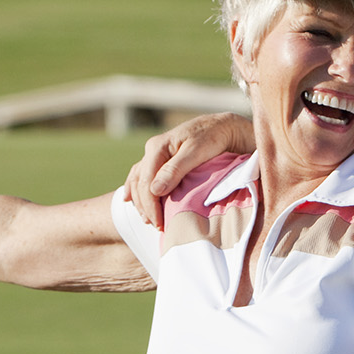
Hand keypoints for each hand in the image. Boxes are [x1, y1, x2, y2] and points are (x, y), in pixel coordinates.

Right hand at [121, 112, 254, 226]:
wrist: (224, 127)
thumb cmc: (213, 138)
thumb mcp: (196, 151)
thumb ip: (175, 169)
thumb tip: (155, 190)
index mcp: (157, 147)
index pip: (146, 182)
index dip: (151, 205)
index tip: (159, 223)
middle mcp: (152, 150)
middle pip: (140, 184)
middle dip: (146, 207)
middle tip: (157, 226)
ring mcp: (155, 155)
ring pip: (138, 181)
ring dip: (140, 202)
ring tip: (148, 220)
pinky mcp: (161, 160)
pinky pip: (141, 176)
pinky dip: (135, 189)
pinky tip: (129, 200)